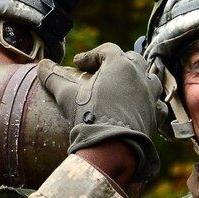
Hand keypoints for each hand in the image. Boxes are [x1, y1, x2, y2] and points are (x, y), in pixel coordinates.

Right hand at [38, 44, 165, 182]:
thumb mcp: (66, 96)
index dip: (91, 55)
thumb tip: (41, 65)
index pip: (106, 50)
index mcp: (119, 65)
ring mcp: (151, 95)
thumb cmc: (89, 117)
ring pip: (149, 78)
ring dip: (138, 79)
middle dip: (117, 62)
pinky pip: (157, 103)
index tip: (77, 64)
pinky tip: (140, 107)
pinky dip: (149, 102)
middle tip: (103, 72)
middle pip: (132, 59)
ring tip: (124, 87)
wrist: (112, 147)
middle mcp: (139, 75)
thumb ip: (53, 78)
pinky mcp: (156, 114)